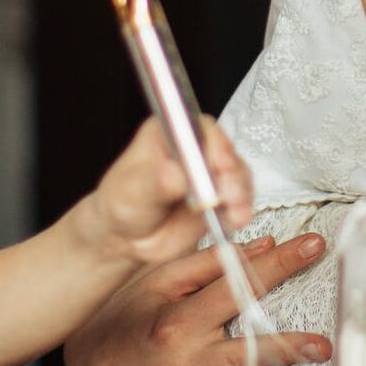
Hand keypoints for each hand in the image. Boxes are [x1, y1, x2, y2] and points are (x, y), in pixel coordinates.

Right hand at [65, 233, 331, 365]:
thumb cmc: (122, 318)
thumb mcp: (156, 282)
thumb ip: (207, 263)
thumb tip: (262, 246)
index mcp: (176, 312)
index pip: (234, 280)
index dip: (278, 261)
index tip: (313, 245)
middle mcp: (182, 349)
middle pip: (244, 339)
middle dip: (288, 342)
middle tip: (323, 342)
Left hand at [86, 117, 253, 265]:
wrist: (129, 239)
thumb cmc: (124, 204)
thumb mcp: (130, 192)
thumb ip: (153, 182)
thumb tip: (175, 174)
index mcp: (168, 131)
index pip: (196, 126)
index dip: (212, 142)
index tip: (219, 163)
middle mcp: (193, 146)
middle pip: (223, 148)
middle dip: (231, 172)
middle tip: (227, 194)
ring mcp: (210, 171)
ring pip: (237, 173)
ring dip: (240, 193)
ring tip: (233, 213)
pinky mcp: (221, 195)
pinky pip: (241, 198)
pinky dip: (240, 209)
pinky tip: (235, 220)